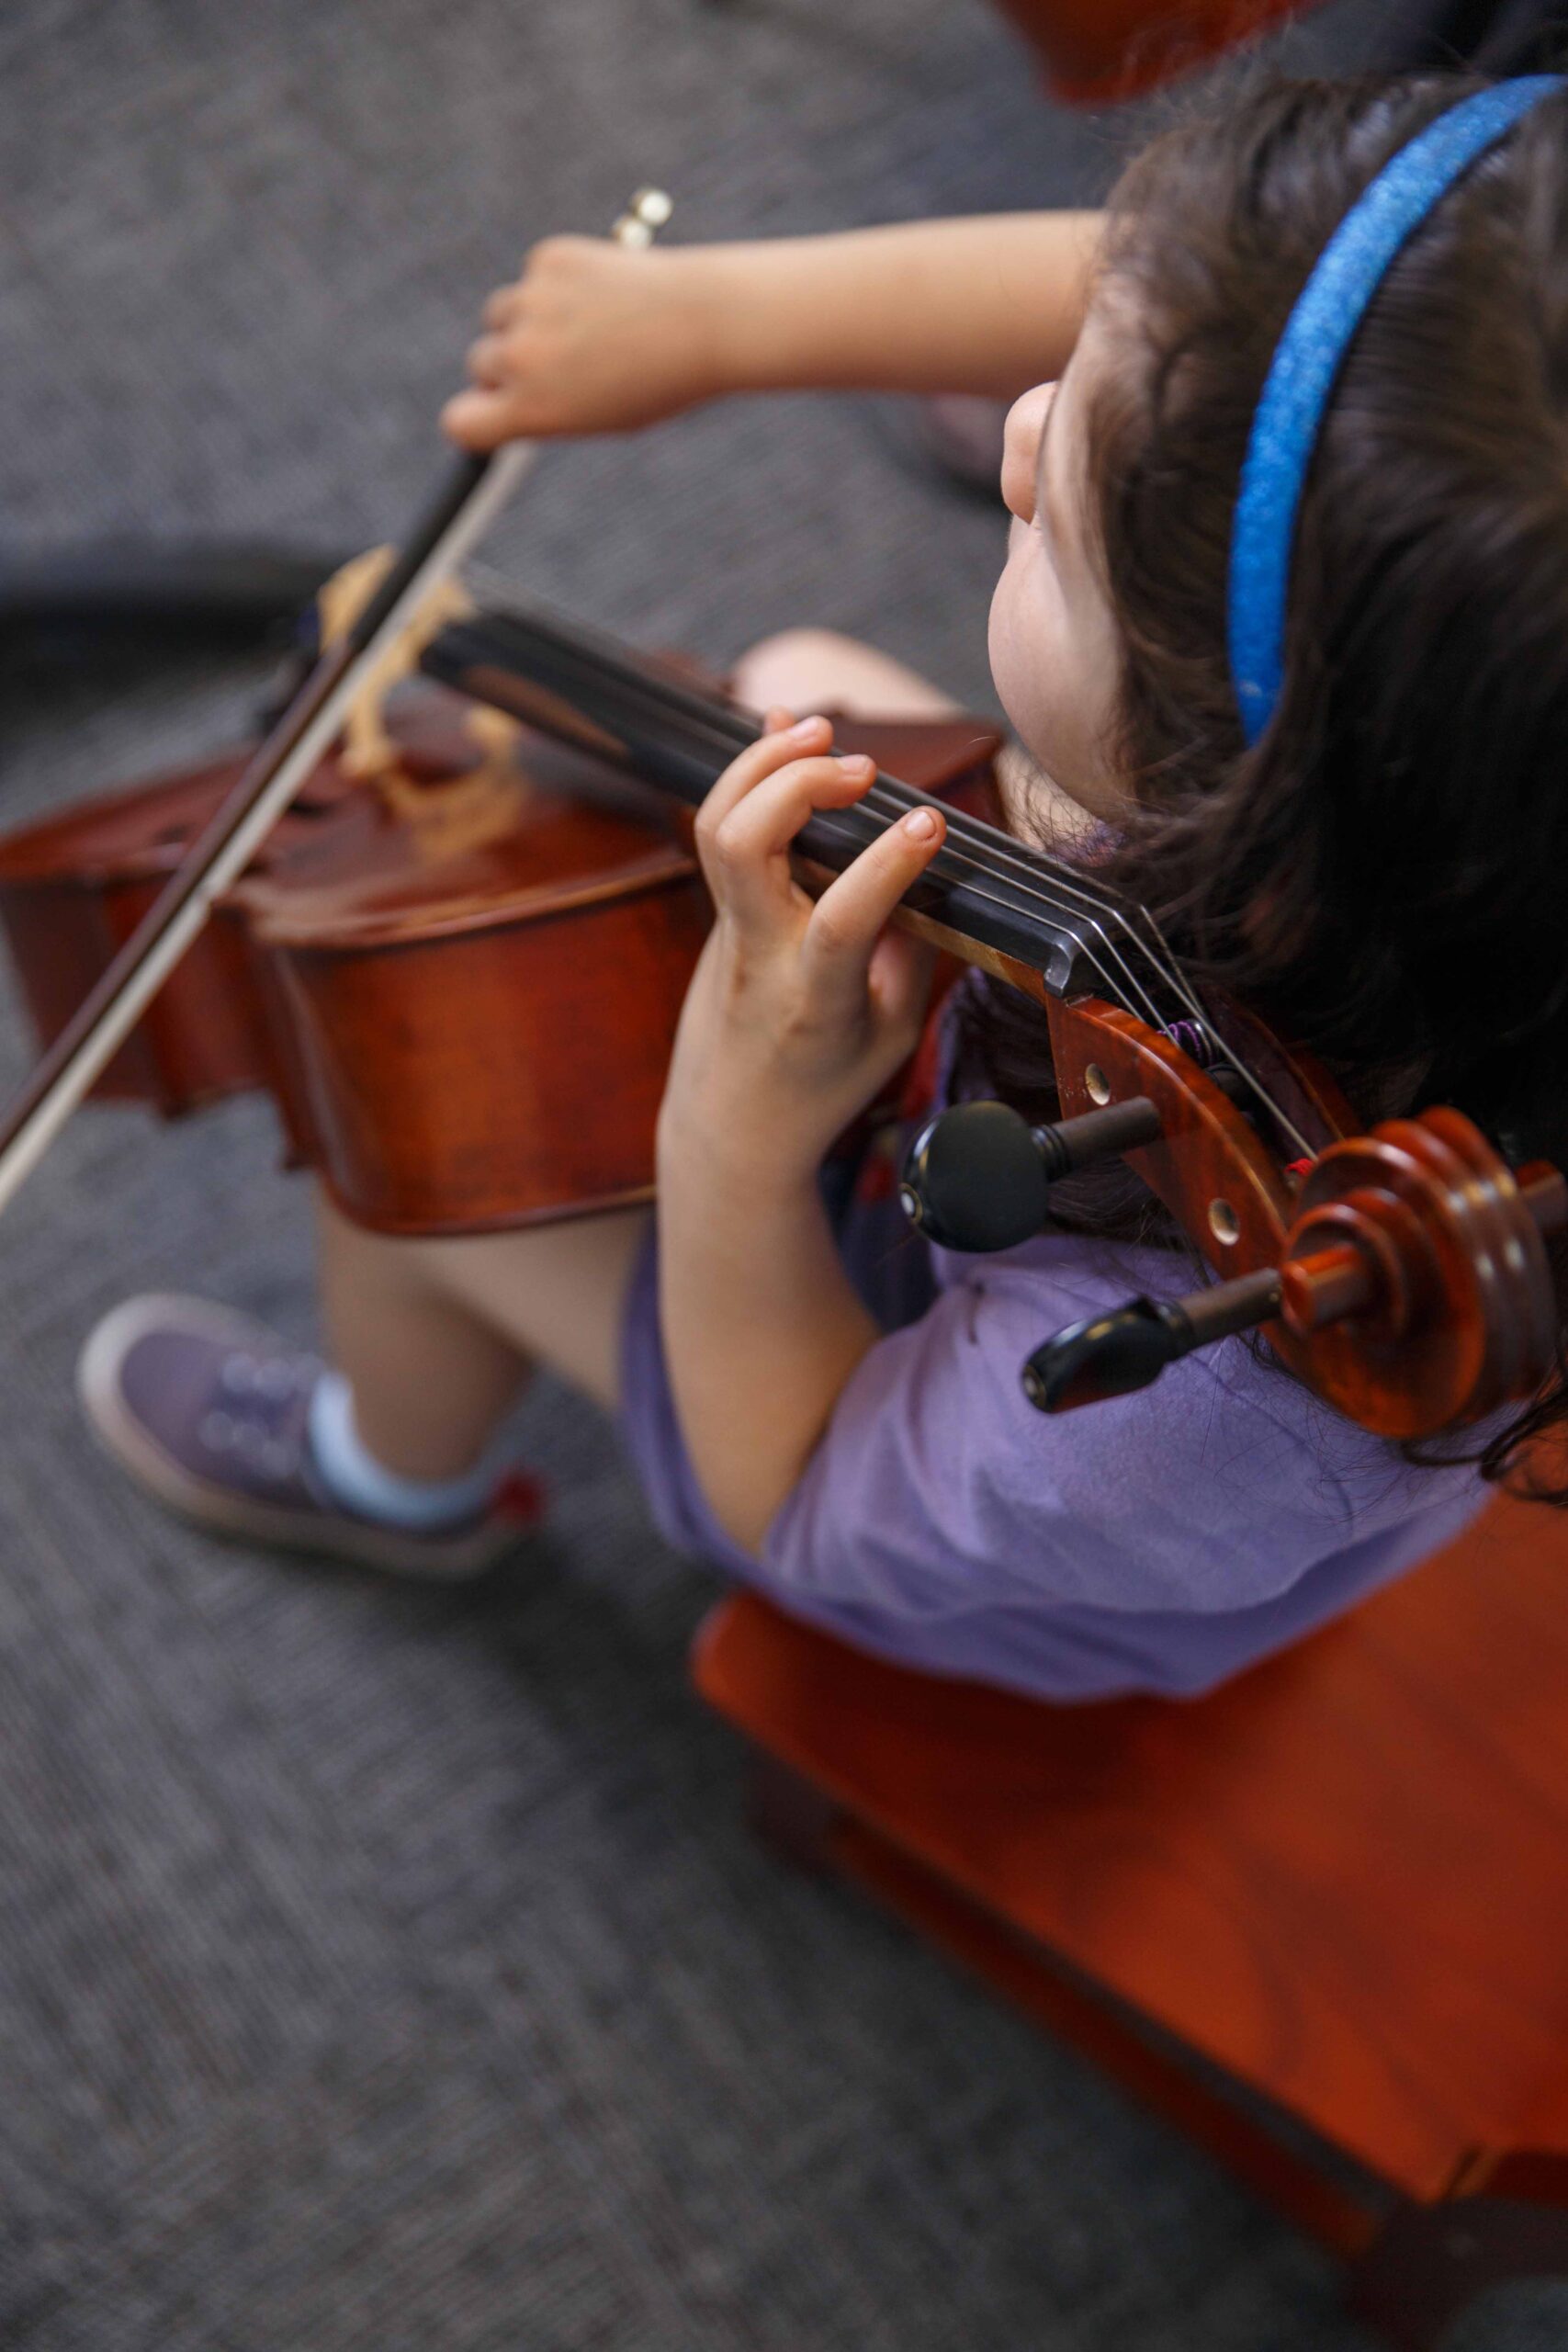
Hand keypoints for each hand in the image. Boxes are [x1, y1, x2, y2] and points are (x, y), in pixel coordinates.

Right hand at [442, 236, 725, 448]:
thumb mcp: (598, 413)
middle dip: (510, 364)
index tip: (497, 411)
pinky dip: (560, 282)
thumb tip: (502, 393)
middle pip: (482, 363)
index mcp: (532, 410)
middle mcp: (521, 357)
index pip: (462, 421)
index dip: (478, 416)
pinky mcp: (549, 258)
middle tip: (563, 364)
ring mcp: (531, 303)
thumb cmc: (660, 382)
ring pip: (502, 312)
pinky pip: (536, 275)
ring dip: (529, 319)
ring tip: (589, 327)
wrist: (706, 323)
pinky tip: (605, 291)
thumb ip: (544, 405)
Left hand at [659, 712, 947, 1191]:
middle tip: (864, 769)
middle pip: (743, 847)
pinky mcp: (719, 910)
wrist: (730, 1125)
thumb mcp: (891, 1036)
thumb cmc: (823, 1085)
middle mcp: (759, 955)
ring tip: (822, 730)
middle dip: (797, 783)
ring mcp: (728, 929)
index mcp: (814, 1000)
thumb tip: (923, 867)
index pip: (840, 920)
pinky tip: (790, 734)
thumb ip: (910, 953)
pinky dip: (753, 773)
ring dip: (762, 762)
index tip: (931, 822)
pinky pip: (723, 827)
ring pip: (715, 825)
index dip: (886, 863)